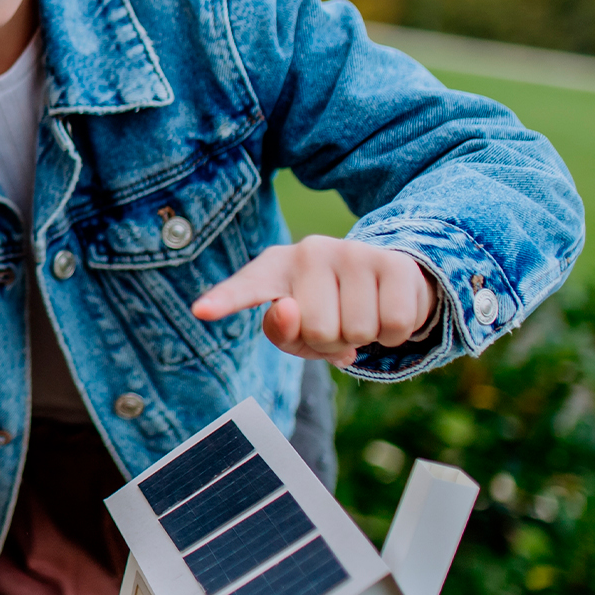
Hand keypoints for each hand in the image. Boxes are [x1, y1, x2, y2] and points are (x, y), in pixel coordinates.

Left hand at [191, 236, 437, 367]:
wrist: (386, 279)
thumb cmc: (328, 310)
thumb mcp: (298, 329)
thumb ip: (284, 333)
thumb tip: (289, 310)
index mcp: (273, 269)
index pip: (245, 287)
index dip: (224, 300)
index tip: (201, 311)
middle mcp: (309, 251)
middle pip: (317, 330)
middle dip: (332, 343)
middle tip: (338, 322)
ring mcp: (351, 252)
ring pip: (357, 331)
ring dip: (363, 338)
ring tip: (361, 314)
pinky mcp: (394, 262)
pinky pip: (393, 325)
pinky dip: (393, 334)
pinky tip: (385, 310)